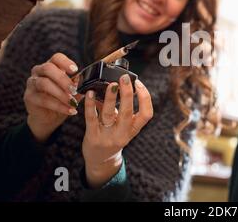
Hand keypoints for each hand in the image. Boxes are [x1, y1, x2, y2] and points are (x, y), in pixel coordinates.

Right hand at [25, 53, 80, 142]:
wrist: (48, 117)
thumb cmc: (62, 99)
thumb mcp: (73, 91)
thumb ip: (79, 84)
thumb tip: (90, 80)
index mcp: (51, 66)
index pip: (56, 58)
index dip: (65, 62)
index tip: (75, 70)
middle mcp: (39, 72)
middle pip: (48, 68)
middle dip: (63, 79)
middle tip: (74, 89)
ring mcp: (32, 84)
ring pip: (44, 83)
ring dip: (61, 93)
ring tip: (73, 102)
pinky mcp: (29, 97)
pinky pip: (43, 100)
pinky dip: (59, 106)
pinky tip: (70, 111)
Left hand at [82, 74, 152, 188]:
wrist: (100, 160)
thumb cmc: (112, 137)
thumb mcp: (123, 126)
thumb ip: (121, 109)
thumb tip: (117, 84)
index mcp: (134, 129)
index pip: (147, 114)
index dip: (145, 98)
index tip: (139, 84)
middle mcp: (122, 133)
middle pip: (128, 112)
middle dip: (127, 94)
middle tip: (125, 79)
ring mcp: (107, 136)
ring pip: (109, 114)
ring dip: (110, 97)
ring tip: (111, 84)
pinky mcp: (93, 136)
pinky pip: (91, 118)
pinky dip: (90, 104)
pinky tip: (90, 93)